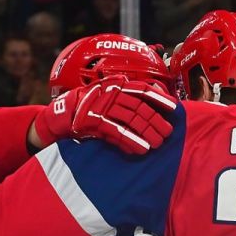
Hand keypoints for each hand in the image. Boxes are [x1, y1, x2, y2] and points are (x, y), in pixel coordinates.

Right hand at [32, 75, 176, 153]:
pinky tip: (142, 149)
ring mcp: (101, 106)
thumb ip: (129, 99)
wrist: (61, 114)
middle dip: (155, 120)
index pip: (142, 89)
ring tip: (158, 144)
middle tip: (167, 133)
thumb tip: (155, 101)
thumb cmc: (91, 107)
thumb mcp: (110, 97)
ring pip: (131, 119)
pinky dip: (131, 141)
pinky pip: (117, 132)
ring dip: (146, 132)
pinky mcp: (93, 121)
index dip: (159, 98)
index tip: (175, 107)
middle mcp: (110, 93)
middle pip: (139, 107)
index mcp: (116, 86)